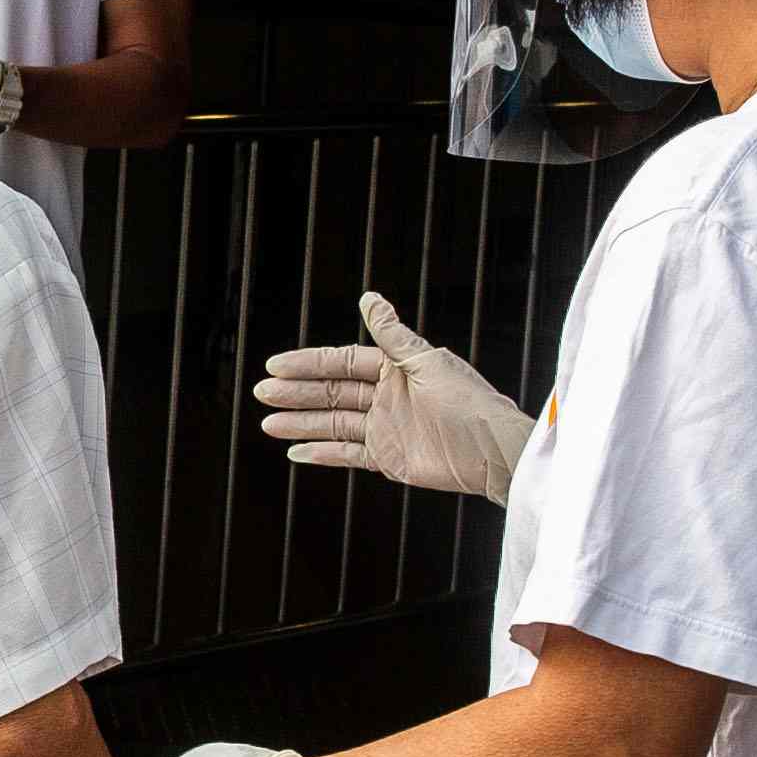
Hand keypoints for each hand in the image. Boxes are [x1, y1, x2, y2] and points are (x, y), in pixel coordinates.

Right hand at [255, 292, 529, 502]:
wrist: (494, 451)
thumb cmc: (469, 401)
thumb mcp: (427, 361)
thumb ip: (392, 334)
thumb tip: (368, 298)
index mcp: (396, 368)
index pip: (342, 362)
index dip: (309, 363)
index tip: (276, 365)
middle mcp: (387, 396)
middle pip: (332, 392)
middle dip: (297, 392)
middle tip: (262, 392)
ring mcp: (386, 428)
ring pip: (333, 423)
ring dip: (301, 423)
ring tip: (268, 424)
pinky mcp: (389, 459)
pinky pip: (348, 454)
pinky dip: (322, 454)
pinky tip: (296, 452)